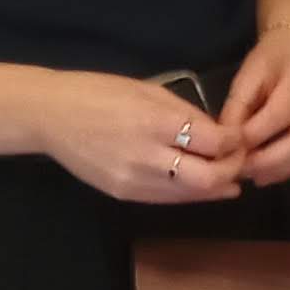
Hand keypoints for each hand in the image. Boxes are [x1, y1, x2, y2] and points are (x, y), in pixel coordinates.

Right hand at [42, 73, 245, 204]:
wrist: (50, 116)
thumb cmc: (100, 92)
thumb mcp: (149, 90)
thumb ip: (187, 114)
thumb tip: (220, 133)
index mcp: (155, 121)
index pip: (214, 142)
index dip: (234, 142)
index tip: (240, 137)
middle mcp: (147, 155)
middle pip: (208, 177)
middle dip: (231, 170)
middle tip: (239, 160)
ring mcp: (133, 179)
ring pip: (189, 194)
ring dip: (215, 187)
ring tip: (229, 177)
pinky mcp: (123, 194)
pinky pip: (167, 199)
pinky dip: (189, 193)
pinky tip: (202, 187)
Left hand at [224, 22, 289, 184]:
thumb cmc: (276, 57)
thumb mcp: (249, 72)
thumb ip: (238, 107)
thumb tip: (227, 142)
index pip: (281, 113)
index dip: (255, 136)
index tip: (231, 151)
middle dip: (272, 161)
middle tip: (245, 171)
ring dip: (282, 168)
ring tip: (255, 174)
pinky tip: (273, 170)